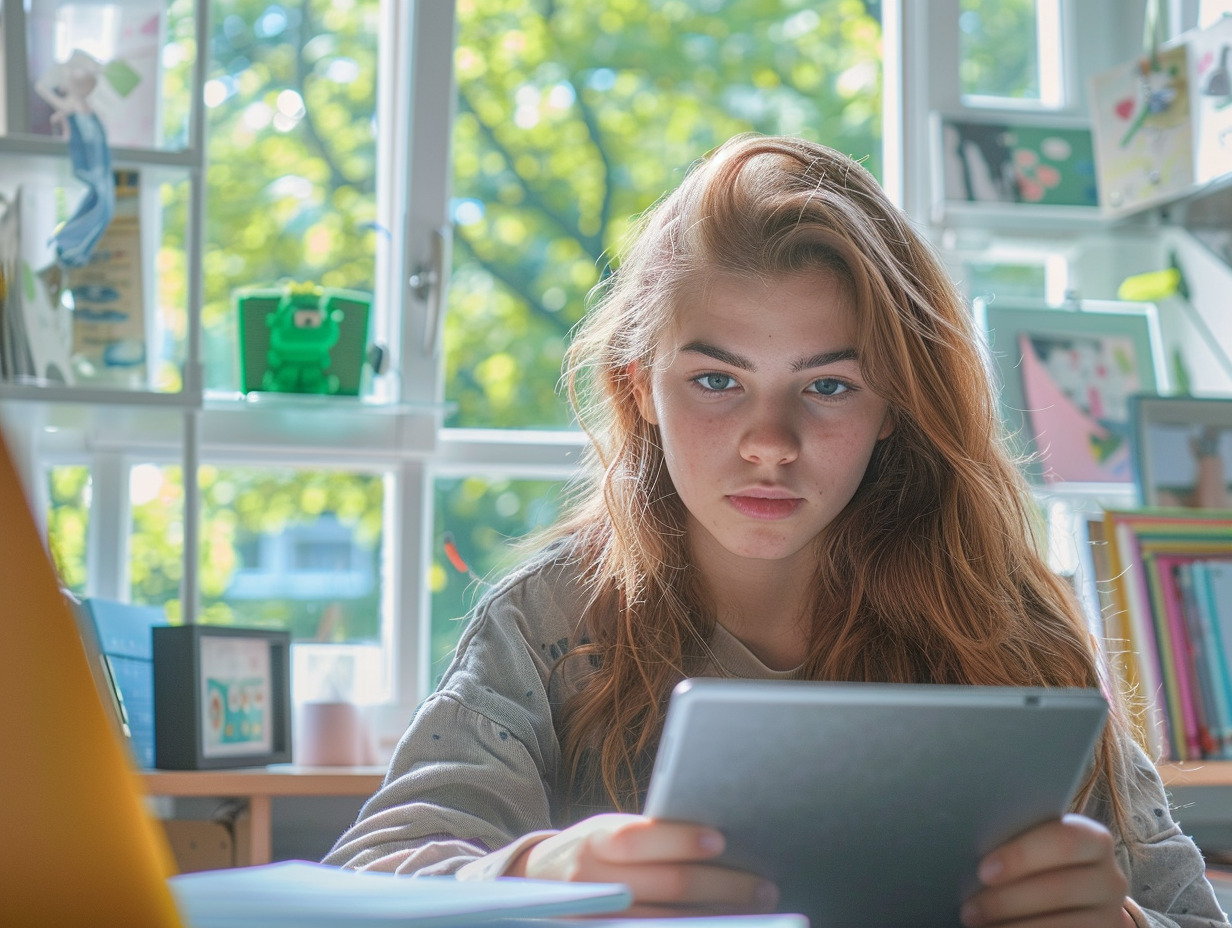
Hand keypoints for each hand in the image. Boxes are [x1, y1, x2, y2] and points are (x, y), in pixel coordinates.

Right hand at [507, 813, 778, 916]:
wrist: (541, 888)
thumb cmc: (597, 852)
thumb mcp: (609, 833)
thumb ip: (650, 838)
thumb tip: (721, 841)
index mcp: (596, 842)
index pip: (638, 839)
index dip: (679, 839)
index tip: (720, 840)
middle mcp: (593, 882)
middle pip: (667, 886)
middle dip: (723, 885)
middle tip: (765, 886)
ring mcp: (599, 919)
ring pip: (668, 923)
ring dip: (718, 916)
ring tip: (756, 910)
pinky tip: (720, 925)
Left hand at [960, 814, 1132, 927]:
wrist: (1076, 900)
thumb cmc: (1039, 862)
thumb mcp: (1035, 845)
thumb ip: (1016, 838)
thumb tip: (967, 841)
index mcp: (1094, 841)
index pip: (1065, 840)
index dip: (1022, 855)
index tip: (983, 871)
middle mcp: (1110, 879)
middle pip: (1057, 889)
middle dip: (1006, 901)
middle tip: (968, 909)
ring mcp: (1109, 916)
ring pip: (1061, 925)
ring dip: (1012, 927)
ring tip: (977, 925)